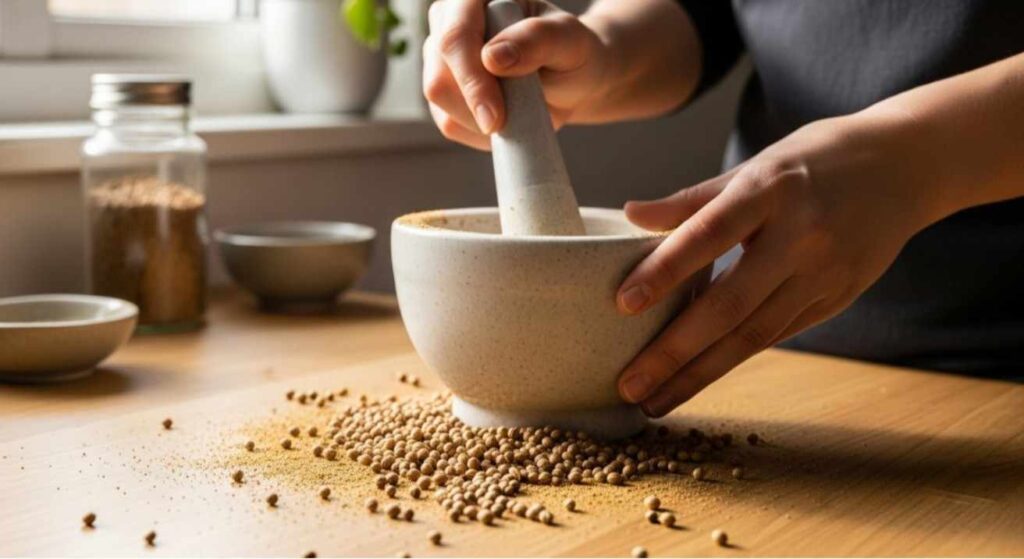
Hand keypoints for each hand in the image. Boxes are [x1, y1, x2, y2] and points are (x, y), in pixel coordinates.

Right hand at [423, 0, 614, 149]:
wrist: (572, 80)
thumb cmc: (572, 53)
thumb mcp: (569, 41)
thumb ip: (537, 40)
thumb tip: (492, 56)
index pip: (456, 37)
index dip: (471, 80)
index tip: (494, 118)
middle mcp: (450, 21)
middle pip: (439, 76)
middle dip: (475, 108)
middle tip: (511, 124)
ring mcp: (441, 57)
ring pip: (440, 102)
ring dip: (480, 120)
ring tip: (519, 110)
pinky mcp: (443, 91)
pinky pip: (449, 122)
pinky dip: (479, 133)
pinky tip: (507, 121)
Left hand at [615, 112, 949, 416]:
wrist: (906, 165)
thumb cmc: (815, 160)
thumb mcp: (755, 165)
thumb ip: (694, 199)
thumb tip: (631, 215)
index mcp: (771, 189)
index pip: (710, 232)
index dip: (667, 269)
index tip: (623, 304)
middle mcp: (801, 235)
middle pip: (731, 304)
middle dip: (675, 351)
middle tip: (628, 385)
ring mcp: (824, 272)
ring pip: (754, 334)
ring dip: (699, 374)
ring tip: (654, 401)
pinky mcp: (837, 298)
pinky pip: (776, 334)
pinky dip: (733, 359)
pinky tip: (696, 378)